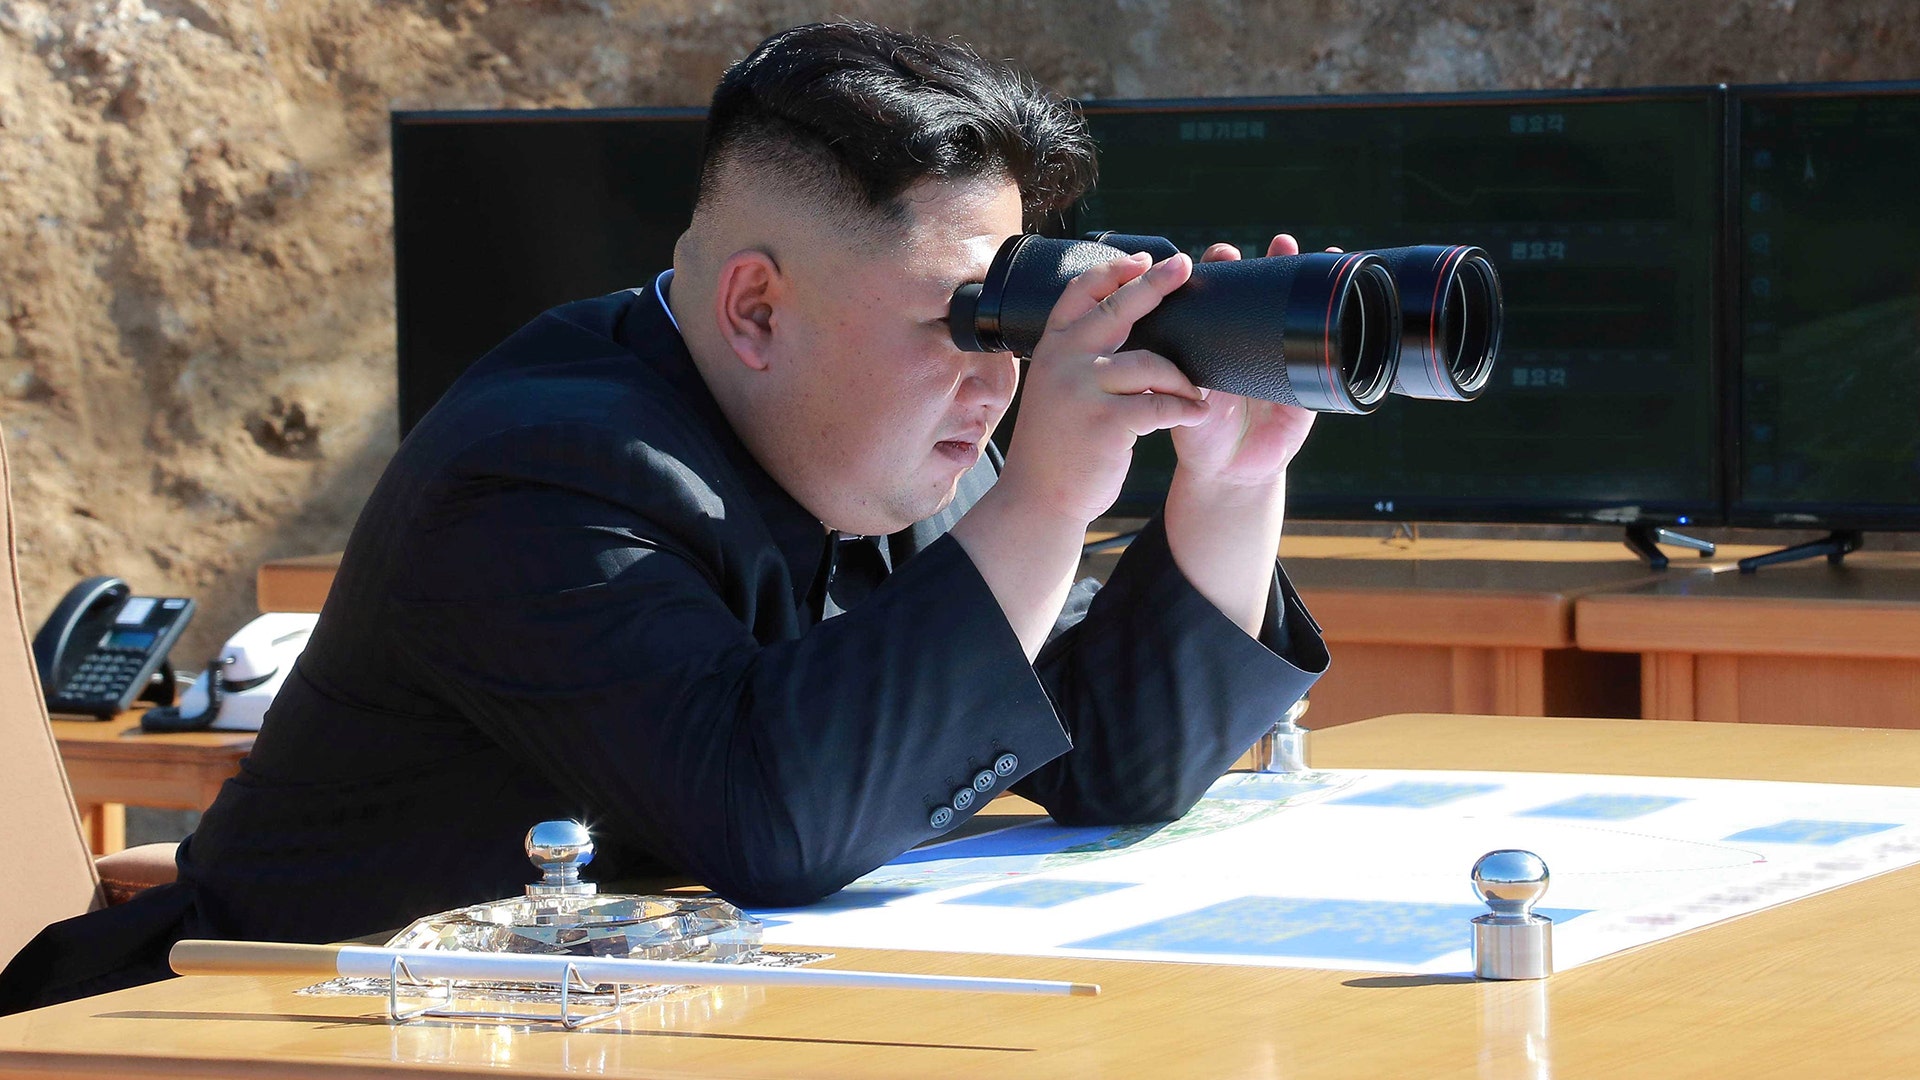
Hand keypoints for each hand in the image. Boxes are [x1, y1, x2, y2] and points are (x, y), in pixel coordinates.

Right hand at [994, 250, 1210, 524]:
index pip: (1080, 292)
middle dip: (1155, 283)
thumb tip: (1126, 325)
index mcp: (1052, 348)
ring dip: (1181, 379)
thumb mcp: (1055, 390)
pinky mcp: (1106, 423)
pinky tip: (1196, 414)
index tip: (1143, 259)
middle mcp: (1064, 361)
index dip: (1113, 271)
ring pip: (1151, 364)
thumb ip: (1078, 358)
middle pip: (1118, 308)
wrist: (1037, 499)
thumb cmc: (1056, 446)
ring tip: (1194, 394)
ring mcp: (1083, 391)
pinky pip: (1161, 406)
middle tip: (1185, 266)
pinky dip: (1185, 410)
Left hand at [1168, 233, 1322, 494]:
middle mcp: (1250, 339)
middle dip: (1272, 262)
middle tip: (1280, 244)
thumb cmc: (1199, 429)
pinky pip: (1329, 346)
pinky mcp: (1309, 379)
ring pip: (1296, 309)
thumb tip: (1191, 338)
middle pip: (1264, 289)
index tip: (1224, 253)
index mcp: (1217, 336)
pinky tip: (1350, 293)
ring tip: (1319, 254)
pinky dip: (1341, 320)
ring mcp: (1282, 355)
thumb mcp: (1188, 393)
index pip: (1221, 289)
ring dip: (1305, 278)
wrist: (1227, 470)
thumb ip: (1191, 369)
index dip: (1223, 268)